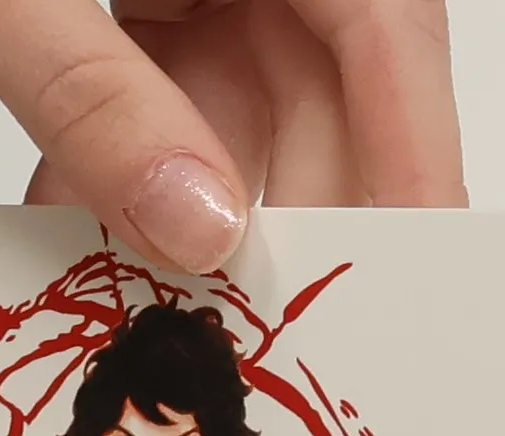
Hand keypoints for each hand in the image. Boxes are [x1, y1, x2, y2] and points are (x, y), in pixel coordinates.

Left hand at [0, 0, 464, 275]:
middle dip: (287, 209)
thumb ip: (92, 96)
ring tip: (166, 311)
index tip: (412, 267)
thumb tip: (191, 228)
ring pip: (243, 100)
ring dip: (194, 211)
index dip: (412, 150)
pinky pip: (167, 90)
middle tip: (269, 334)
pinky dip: (130, 168)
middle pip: (325, 76)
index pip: (385, 18)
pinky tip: (91, 242)